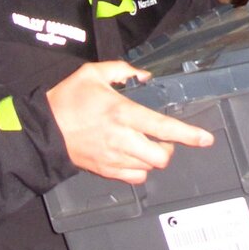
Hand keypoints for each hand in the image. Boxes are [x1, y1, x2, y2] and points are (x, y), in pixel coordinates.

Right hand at [46, 61, 213, 184]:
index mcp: (122, 113)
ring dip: (153, 157)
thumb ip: (122, 71)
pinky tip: (133, 157)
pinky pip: (135, 178)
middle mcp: (121, 138)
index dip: (188, 134)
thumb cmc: (67, 99)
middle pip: (161, 156)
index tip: (205, 138)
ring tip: (144, 144)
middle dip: (169, 148)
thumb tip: (145, 77)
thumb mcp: (93, 73)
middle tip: (162, 138)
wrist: (43, 129)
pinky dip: (140, 169)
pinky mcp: (105, 170)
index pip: (163, 127)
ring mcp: (114, 158)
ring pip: (149, 167)